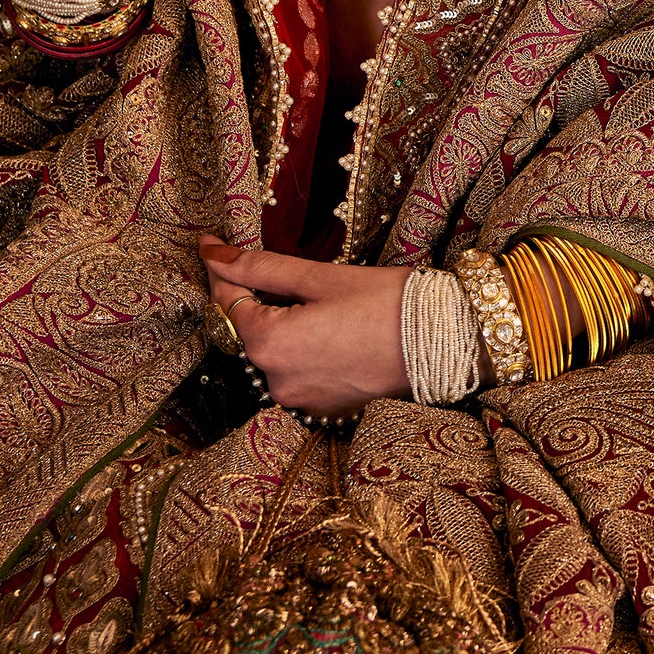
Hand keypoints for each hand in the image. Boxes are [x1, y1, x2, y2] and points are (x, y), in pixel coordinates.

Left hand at [200, 244, 411, 415]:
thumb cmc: (386, 302)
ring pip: (269, 353)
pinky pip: (294, 372)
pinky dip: (298, 348)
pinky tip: (324, 327)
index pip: (226, 304)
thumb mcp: (320, 276)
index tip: (211, 244)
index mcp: (270, 344)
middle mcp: (276, 382)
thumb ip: (261, 267)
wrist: (443, 342)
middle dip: (251, 297)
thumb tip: (214, 254)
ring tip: (308, 297)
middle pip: (246, 330)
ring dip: (275, 324)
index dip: (220, 271)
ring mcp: (299, 401)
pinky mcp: (321, 410)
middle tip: (270, 265)